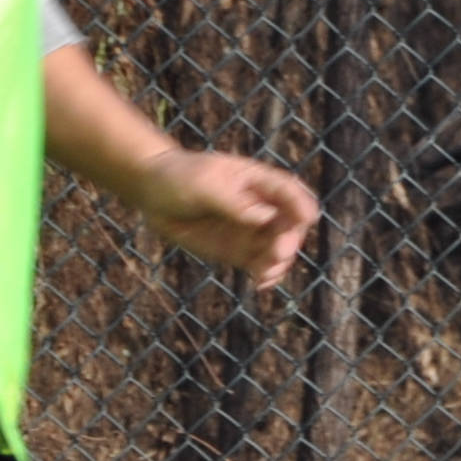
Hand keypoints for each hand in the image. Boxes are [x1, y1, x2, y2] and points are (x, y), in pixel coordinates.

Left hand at [133, 148, 320, 288]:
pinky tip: (261, 283)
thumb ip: (233, 202)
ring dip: (280, 262)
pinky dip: (266, 275)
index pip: (289, 192)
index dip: (301, 204)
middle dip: (289, 239)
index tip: (307, 219)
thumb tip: (264, 218)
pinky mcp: (239, 251)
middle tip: (278, 252)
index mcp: (257, 181)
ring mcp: (252, 230)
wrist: (153, 193)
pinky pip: (261, 265)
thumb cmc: (178, 177)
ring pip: (280, 249)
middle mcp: (261, 206)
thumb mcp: (203, 184)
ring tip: (266, 274)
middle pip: (291, 225)